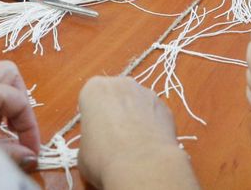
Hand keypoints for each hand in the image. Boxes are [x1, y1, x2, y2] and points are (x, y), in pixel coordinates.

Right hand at [77, 77, 196, 188]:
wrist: (142, 166)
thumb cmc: (104, 158)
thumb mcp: (84, 151)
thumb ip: (91, 138)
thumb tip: (99, 145)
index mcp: (95, 89)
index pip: (91, 98)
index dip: (93, 117)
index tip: (95, 133)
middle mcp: (121, 84)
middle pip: (116, 96)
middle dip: (115, 112)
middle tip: (114, 138)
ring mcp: (147, 93)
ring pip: (137, 103)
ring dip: (135, 117)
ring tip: (134, 144)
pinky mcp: (166, 107)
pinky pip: (154, 114)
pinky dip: (152, 126)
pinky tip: (149, 145)